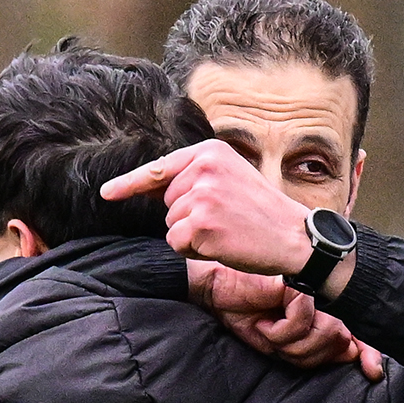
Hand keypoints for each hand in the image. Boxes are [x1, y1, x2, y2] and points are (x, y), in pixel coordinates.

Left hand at [104, 139, 346, 295]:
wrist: (296, 237)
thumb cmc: (265, 214)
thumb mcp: (233, 179)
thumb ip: (196, 178)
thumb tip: (154, 189)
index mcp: (210, 152)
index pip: (160, 169)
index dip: (129, 184)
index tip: (107, 194)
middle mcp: (202, 168)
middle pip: (167, 202)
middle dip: (188, 217)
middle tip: (228, 220)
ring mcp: (200, 195)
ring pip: (171, 224)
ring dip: (194, 235)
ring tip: (229, 231)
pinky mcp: (200, 223)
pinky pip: (177, 243)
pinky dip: (196, 250)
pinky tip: (225, 244)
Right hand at [190, 262, 384, 379]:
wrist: (217, 291)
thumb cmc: (248, 315)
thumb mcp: (284, 345)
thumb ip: (318, 350)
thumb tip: (352, 355)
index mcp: (327, 312)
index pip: (359, 335)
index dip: (369, 354)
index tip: (372, 372)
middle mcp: (325, 299)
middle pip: (338, 343)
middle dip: (305, 353)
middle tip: (279, 339)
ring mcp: (314, 288)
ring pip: (323, 335)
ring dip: (289, 343)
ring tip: (270, 326)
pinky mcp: (299, 284)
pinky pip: (300, 323)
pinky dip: (278, 330)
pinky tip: (266, 317)